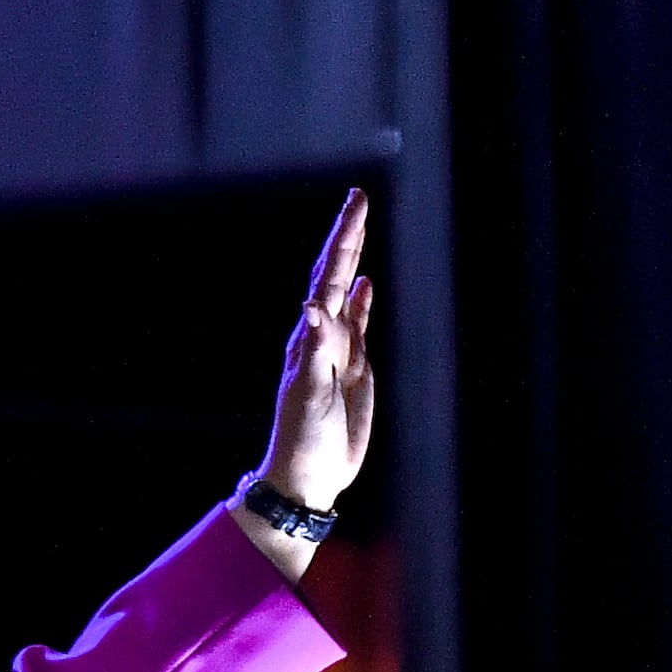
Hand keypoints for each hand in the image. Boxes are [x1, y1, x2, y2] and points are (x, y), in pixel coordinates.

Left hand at [257, 188, 378, 518]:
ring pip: (348, 293)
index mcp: (312, 335)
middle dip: (349, 235)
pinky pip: (359, 325)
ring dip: (354, 260)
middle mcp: (324, 335)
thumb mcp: (311, 392)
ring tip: (359, 228)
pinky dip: (363, 302)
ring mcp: (339, 351)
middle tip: (358, 198)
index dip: (343, 238)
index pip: (331, 275)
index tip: (355, 203)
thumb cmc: (305, 437)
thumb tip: (313, 306)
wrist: (307, 473)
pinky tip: (367, 284)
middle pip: (339, 274)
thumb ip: (315, 349)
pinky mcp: (354, 369)